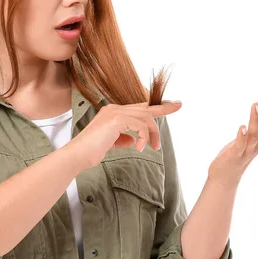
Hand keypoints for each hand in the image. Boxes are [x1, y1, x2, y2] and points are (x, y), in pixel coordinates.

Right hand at [67, 100, 182, 169]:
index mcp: (112, 112)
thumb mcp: (112, 143)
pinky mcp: (116, 119)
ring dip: (153, 133)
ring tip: (154, 147)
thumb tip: (134, 140)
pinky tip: (139, 148)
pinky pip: (140, 125)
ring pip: (145, 117)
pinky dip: (143, 137)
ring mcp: (115, 112)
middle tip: (179, 105)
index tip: (171, 104)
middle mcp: (114, 108)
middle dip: (163, 108)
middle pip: (145, 108)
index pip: (138, 108)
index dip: (154, 106)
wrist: (78, 155)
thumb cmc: (92, 151)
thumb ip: (123, 138)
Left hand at [208, 91, 257, 185]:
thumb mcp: (256, 135)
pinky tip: (242, 126)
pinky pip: (240, 144)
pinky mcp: (236, 154)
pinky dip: (242, 136)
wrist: (227, 174)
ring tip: (255, 104)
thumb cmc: (241, 151)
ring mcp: (248, 148)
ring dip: (255, 118)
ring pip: (255, 133)